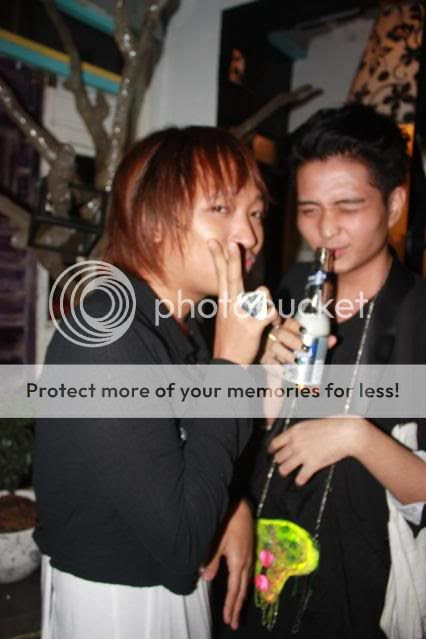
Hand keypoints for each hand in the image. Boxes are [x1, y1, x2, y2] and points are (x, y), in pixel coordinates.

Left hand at [202, 500, 252, 629]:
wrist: (240, 507)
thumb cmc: (227, 523)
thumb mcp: (216, 542)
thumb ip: (212, 561)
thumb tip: (207, 579)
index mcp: (238, 562)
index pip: (234, 590)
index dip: (231, 605)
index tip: (228, 619)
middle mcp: (246, 562)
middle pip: (242, 590)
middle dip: (237, 607)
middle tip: (234, 622)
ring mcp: (249, 556)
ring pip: (246, 583)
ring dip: (241, 598)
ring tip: (237, 610)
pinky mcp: (248, 550)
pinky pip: (247, 574)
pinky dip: (243, 586)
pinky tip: (240, 587)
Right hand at [208, 240, 276, 365]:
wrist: (228, 364)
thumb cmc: (230, 341)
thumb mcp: (229, 318)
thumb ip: (240, 301)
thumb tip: (259, 288)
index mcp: (225, 302)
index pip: (221, 275)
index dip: (218, 257)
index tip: (214, 242)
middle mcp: (230, 306)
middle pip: (232, 277)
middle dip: (233, 259)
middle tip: (232, 243)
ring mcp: (240, 316)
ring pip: (262, 295)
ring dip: (269, 303)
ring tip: (265, 318)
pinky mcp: (252, 326)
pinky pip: (271, 313)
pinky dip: (276, 319)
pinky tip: (273, 326)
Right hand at [261, 318, 336, 365]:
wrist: (280, 366)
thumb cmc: (295, 351)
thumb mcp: (308, 346)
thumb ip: (320, 342)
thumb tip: (334, 339)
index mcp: (286, 328)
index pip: (289, 322)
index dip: (296, 326)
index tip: (305, 331)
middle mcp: (276, 335)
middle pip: (281, 334)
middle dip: (293, 341)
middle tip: (305, 349)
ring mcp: (269, 347)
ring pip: (275, 347)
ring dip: (286, 354)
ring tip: (297, 362)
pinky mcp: (265, 359)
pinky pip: (269, 362)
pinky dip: (277, 368)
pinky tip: (284, 372)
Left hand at [268, 416, 367, 484]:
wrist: (346, 433)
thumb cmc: (333, 424)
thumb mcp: (312, 422)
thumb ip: (301, 430)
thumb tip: (296, 434)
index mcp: (294, 431)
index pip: (275, 443)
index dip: (272, 449)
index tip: (272, 452)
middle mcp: (295, 444)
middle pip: (278, 457)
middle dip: (279, 461)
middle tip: (282, 463)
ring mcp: (302, 455)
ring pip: (284, 469)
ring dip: (285, 472)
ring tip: (287, 473)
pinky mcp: (312, 465)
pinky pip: (300, 478)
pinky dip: (300, 481)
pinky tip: (300, 481)